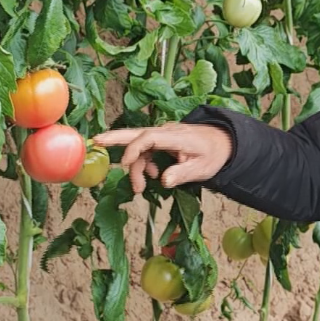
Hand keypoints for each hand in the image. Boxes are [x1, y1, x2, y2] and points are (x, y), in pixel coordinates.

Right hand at [91, 123, 232, 194]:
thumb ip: (183, 173)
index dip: (135, 149)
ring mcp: (163, 136)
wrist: (223, 143)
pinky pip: (145, 151)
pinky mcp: (161, 141)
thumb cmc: (213, 154)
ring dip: (135, 167)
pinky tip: (151, 176)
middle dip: (115, 138)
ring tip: (139, 188)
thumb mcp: (203, 168)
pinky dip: (143, 164)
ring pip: (139, 147)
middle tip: (96, 141)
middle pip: (136, 133)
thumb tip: (163, 181)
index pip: (149, 137)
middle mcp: (166, 132)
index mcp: (176, 136)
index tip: (127, 164)